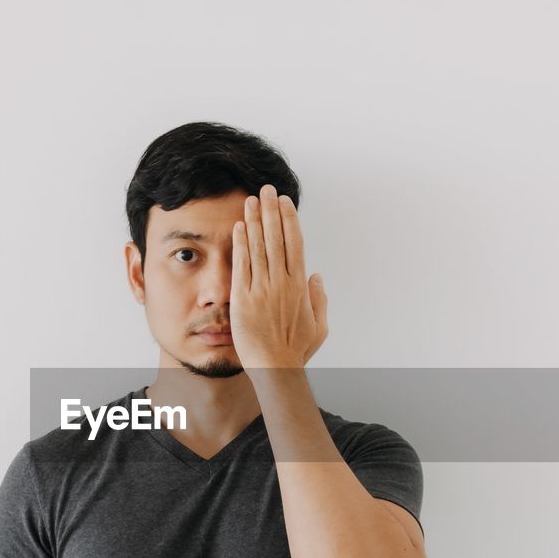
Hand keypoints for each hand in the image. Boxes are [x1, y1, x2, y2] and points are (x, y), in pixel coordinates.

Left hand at [230, 184, 328, 369]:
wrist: (275, 368)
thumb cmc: (295, 351)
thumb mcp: (319, 326)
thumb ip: (319, 299)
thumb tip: (317, 277)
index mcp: (300, 285)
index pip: (295, 243)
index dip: (289, 220)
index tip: (284, 202)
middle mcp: (281, 282)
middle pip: (276, 238)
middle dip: (271, 211)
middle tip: (266, 189)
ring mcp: (262, 288)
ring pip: (258, 247)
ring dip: (254, 220)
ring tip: (250, 200)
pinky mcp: (243, 298)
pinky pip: (241, 265)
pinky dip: (240, 244)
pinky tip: (239, 226)